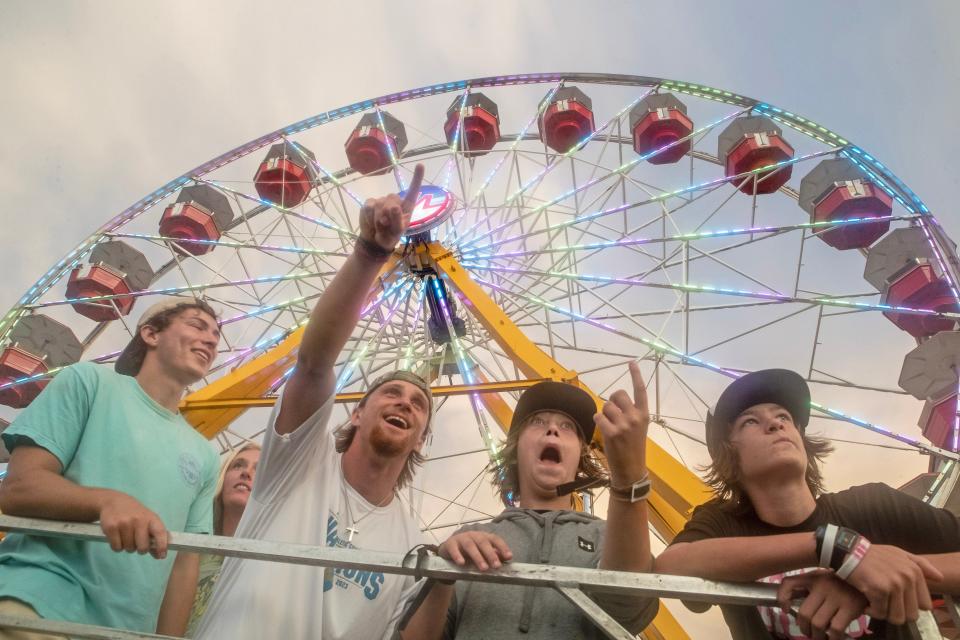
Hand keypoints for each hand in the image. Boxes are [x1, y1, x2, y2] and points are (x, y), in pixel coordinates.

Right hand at [98, 491, 168, 559]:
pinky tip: (117, 536)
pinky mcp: (111, 527)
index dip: (162, 545)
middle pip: (143, 547)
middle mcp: (139, 520)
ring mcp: (124, 523)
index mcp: (151, 518)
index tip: (162, 555)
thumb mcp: (147, 520)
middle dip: (141, 549)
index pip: (160, 532)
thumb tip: (160, 556)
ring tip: (126, 536)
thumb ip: (155, 537)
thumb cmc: (134, 514)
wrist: (113, 501)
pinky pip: (116, 547)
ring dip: (127, 547)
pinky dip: (117, 546)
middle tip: (137, 543)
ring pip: (128, 548)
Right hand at [358, 163, 424, 251]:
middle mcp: (394, 201)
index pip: (412, 191)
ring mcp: (381, 201)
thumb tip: (393, 207)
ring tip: (380, 226)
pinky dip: (369, 218)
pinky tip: (371, 222)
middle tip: (386, 226)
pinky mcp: (369, 203)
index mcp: (406, 206)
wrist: (374, 241)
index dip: (416, 178)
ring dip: (378, 219)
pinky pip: (369, 207)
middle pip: (391, 200)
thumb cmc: (390, 235)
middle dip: (388, 215)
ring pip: (379, 205)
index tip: (420, 165)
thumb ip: (396, 220)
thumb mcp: (396, 232)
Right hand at [438, 530, 512, 571]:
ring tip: (484, 568)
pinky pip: (454, 549)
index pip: (495, 539)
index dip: (502, 547)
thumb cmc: (468, 552)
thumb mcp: (481, 553)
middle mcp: (473, 535)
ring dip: (478, 557)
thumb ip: (493, 555)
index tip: (509, 557)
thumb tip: (505, 560)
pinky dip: (458, 556)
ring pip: (470, 546)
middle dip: (491, 554)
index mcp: (483, 536)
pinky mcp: (450, 544)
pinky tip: (462, 563)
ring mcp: (461, 538)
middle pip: (483, 542)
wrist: (448, 550)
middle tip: (496, 566)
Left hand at [594, 361, 648, 486]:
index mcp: (644, 414)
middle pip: (618, 394)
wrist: (631, 469)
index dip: (635, 375)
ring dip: (604, 414)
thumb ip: (630, 413)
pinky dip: (598, 421)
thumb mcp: (638, 428)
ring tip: (610, 426)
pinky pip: (598, 416)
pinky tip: (603, 429)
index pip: (640, 390)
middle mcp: (636, 417)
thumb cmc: (633, 448)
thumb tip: (615, 402)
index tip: (631, 362)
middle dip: (612, 401)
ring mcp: (625, 425)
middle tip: (613, 414)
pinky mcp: (613, 433)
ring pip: (606, 406)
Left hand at [778, 570, 867, 639]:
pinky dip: (833, 638)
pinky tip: (833, 638)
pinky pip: (836, 629)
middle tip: (808, 632)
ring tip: (818, 637)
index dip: (782, 598)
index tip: (786, 610)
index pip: (788, 583)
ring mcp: (836, 596)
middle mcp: (822, 586)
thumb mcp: (822, 579)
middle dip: (804, 628)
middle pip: (804, 613)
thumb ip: (807, 588)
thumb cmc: (841, 582)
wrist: (868, 577)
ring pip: (818, 623)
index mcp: (813, 577)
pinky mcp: (850, 607)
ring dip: (816, 636)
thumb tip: (789, 606)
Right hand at [844, 544, 941, 624]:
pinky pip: (879, 613)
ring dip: (884, 614)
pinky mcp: (879, 591)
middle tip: (884, 604)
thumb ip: (920, 564)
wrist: (847, 551)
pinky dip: (871, 611)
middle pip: (911, 614)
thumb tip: (939, 578)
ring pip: (897, 617)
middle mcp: (907, 578)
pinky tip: (865, 602)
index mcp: (915, 572)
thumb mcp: (898, 553)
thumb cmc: (871, 554)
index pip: (924, 606)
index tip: (896, 599)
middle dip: (897, 612)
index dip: (909, 605)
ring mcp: (894, 585)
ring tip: (875, 604)